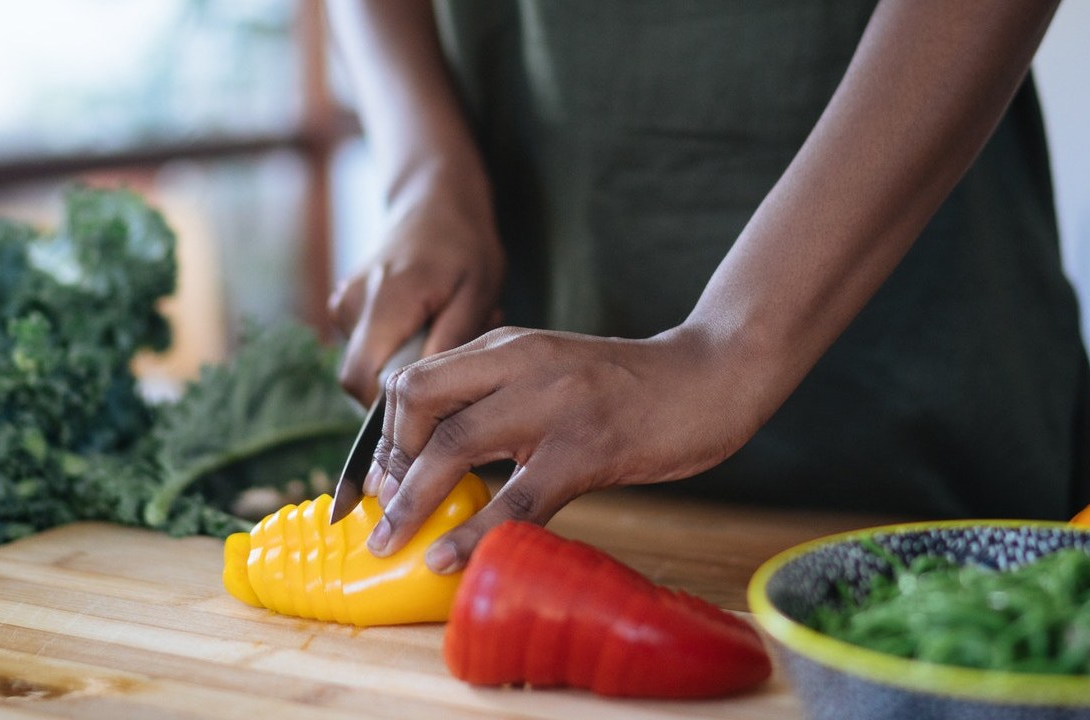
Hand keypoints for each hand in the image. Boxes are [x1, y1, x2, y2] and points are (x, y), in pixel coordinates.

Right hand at [329, 193, 505, 403]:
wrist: (434, 201)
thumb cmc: (463, 245)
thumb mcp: (477, 293)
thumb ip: (449, 342)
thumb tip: (428, 393)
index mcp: (385, 301)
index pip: (362, 381)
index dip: (391, 408)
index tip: (434, 405)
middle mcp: (352, 303)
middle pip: (358, 380)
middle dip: (402, 387)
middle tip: (448, 360)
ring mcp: (343, 304)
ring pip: (366, 365)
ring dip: (403, 363)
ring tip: (443, 330)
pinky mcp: (344, 306)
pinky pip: (366, 347)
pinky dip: (396, 347)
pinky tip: (426, 323)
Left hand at [363, 324, 775, 573]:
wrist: (708, 376)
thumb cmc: (625, 386)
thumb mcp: (549, 373)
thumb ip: (498, 398)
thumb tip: (440, 460)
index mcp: (505, 346)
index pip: (413, 380)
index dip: (384, 435)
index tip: (381, 482)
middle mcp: (519, 362)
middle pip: (416, 402)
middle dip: (388, 465)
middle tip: (385, 514)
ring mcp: (552, 403)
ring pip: (454, 446)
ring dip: (412, 502)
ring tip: (391, 544)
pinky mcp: (587, 447)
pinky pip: (516, 498)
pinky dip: (474, 533)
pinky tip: (450, 559)